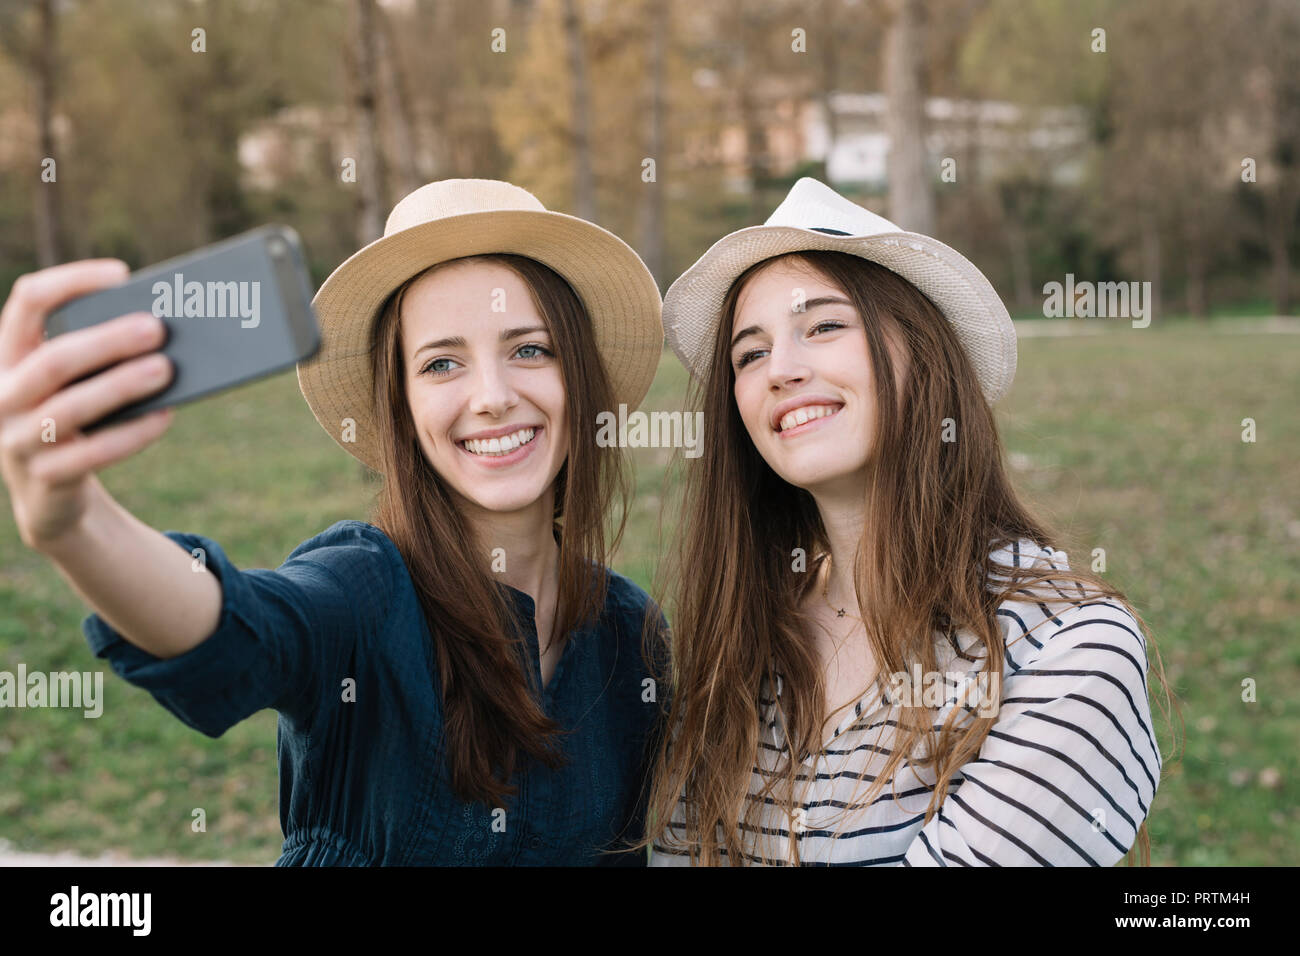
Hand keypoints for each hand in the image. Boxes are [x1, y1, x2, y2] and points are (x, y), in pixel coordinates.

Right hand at [0, 260, 174, 550]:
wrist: (51, 496)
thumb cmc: (76, 420)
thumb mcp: (76, 384)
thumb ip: (102, 356)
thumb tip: (163, 331)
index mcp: (8, 356)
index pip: (27, 301)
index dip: (72, 282)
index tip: (121, 274)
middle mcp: (2, 395)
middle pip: (53, 359)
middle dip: (107, 341)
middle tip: (157, 328)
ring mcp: (17, 440)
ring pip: (70, 408)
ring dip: (122, 385)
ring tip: (166, 368)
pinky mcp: (46, 478)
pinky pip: (93, 453)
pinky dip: (133, 433)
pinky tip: (165, 415)